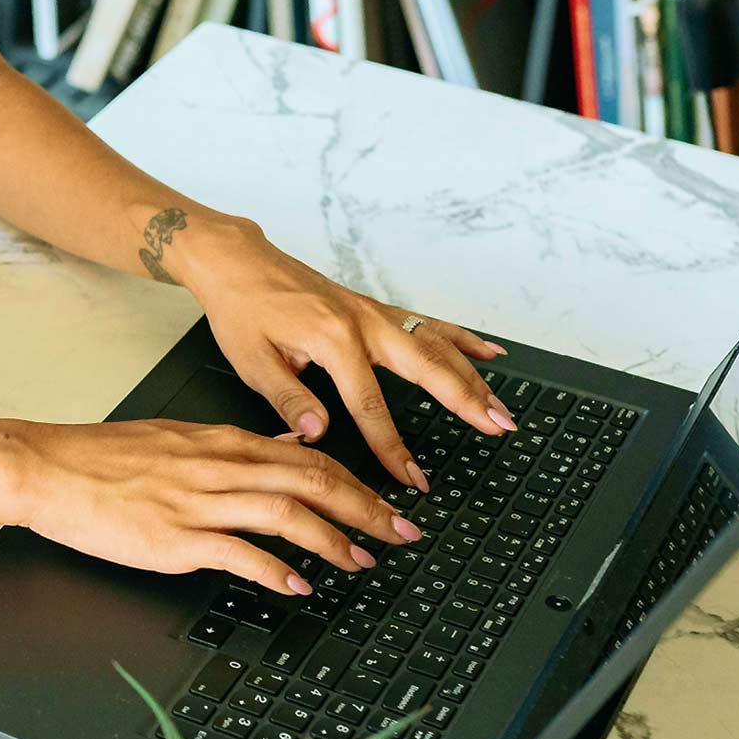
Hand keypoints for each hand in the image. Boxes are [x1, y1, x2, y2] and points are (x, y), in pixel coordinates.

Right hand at [9, 419, 424, 594]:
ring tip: (362, 560)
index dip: (356, 481)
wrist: (46, 467)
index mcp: (220, 441)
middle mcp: (217, 466)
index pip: (307, 456)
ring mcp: (196, 501)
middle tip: (402, 532)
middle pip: (311, 479)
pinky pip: (237, 551)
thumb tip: (288, 445)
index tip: (388, 502)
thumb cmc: (102, 458)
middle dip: (365, 507)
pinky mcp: (172, 536)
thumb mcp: (179, 438)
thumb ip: (237, 446)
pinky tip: (298, 585)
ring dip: (332, 538)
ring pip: (284, 511)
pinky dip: (275, 569)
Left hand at [155, 214, 515, 490]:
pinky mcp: (373, 308)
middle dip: (467, 400)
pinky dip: (462, 337)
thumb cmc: (241, 307)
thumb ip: (289, 399)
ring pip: (437, 344)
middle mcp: (361, 321)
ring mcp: (372, 311)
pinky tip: (490, 352)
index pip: (371, 405)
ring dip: (474, 375)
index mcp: (332, 339)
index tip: (413, 477)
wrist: (237, 261)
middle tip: (499, 427)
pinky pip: (428, 323)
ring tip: (502, 405)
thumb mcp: (252, 360)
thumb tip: (318, 434)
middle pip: (428, 366)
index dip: (393, 446)